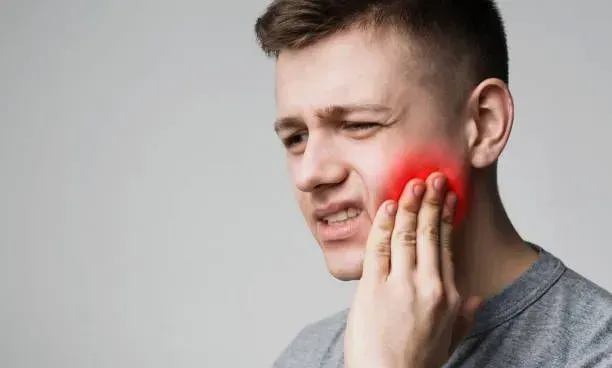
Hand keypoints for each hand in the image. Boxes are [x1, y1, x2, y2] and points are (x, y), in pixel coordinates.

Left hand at [344, 173, 480, 367]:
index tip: (448, 198)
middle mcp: (428, 286)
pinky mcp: (373, 288)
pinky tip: (390, 206)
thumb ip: (464, 318)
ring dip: (411, 205)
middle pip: (431, 234)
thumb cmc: (415, 362)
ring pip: (407, 235)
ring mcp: (400, 285)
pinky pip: (380, 247)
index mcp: (447, 297)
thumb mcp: (449, 341)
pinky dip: (385, 224)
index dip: (447, 218)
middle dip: (432, 202)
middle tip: (433, 178)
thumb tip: (475, 298)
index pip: (447, 247)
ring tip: (414, 183)